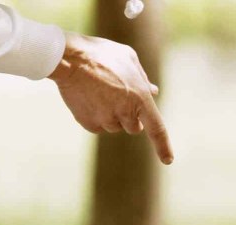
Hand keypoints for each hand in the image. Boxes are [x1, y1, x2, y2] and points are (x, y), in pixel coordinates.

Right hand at [49, 32, 173, 164]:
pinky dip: (96, 116)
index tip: (168, 160)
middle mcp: (125, 113)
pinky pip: (98, 126)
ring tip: (98, 91)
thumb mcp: (128, 57)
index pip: (156, 129)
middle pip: (134, 127)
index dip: (163, 146)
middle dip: (130, 117)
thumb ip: (142, 78)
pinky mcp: (89, 124)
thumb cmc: (100, 53)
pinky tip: (88, 97)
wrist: (67, 58)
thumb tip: (153, 92)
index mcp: (140, 97)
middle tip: (117, 97)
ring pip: (115, 127)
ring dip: (111, 115)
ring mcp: (106, 120)